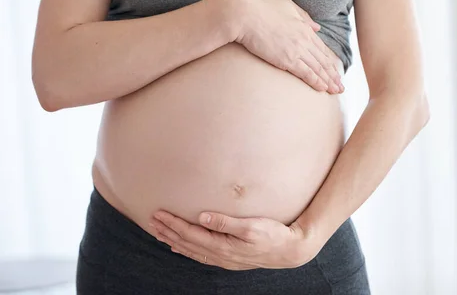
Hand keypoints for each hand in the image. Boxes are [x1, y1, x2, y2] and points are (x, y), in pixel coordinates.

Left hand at [148, 211, 322, 270]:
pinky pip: (201, 255)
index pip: (191, 233)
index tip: (159, 214)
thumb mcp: (252, 225)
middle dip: (168, 231)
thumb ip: (226, 222)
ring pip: (192, 250)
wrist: (290, 250)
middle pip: (187, 243)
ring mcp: (224, 258)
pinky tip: (181, 247)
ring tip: (159, 233)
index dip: (173, 224)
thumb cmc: (273, 235)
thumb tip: (202, 216)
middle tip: (151, 221)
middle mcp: (220, 255)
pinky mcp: (229, 258)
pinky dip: (188, 250)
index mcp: (222, 246)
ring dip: (174, 241)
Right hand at [230, 0, 343, 93]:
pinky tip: (323, 88)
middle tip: (340, 86)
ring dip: (328, 81)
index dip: (329, 61)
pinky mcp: (286, 59)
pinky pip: (306, 73)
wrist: (243, 14)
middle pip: (323, 60)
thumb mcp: (286, 4)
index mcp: (304, 26)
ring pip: (318, 68)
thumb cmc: (259, 6)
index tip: (335, 70)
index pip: (320, 47)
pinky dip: (316, 81)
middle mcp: (304, 39)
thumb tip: (317, 27)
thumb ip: (303, 16)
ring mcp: (296, 50)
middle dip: (333, 75)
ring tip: (336, 91)